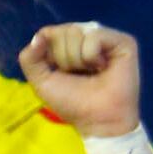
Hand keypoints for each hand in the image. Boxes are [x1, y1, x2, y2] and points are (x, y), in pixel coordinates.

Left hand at [20, 20, 143, 136]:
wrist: (98, 121)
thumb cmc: (73, 104)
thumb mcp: (42, 82)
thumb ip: (29, 59)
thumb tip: (39, 37)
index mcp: (69, 45)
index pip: (49, 33)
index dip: (51, 56)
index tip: (63, 75)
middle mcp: (87, 37)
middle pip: (62, 32)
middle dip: (65, 59)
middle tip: (81, 76)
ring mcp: (106, 38)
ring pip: (76, 33)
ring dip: (78, 60)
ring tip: (93, 74)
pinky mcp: (123, 42)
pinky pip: (94, 37)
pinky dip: (91, 56)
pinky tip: (103, 68)